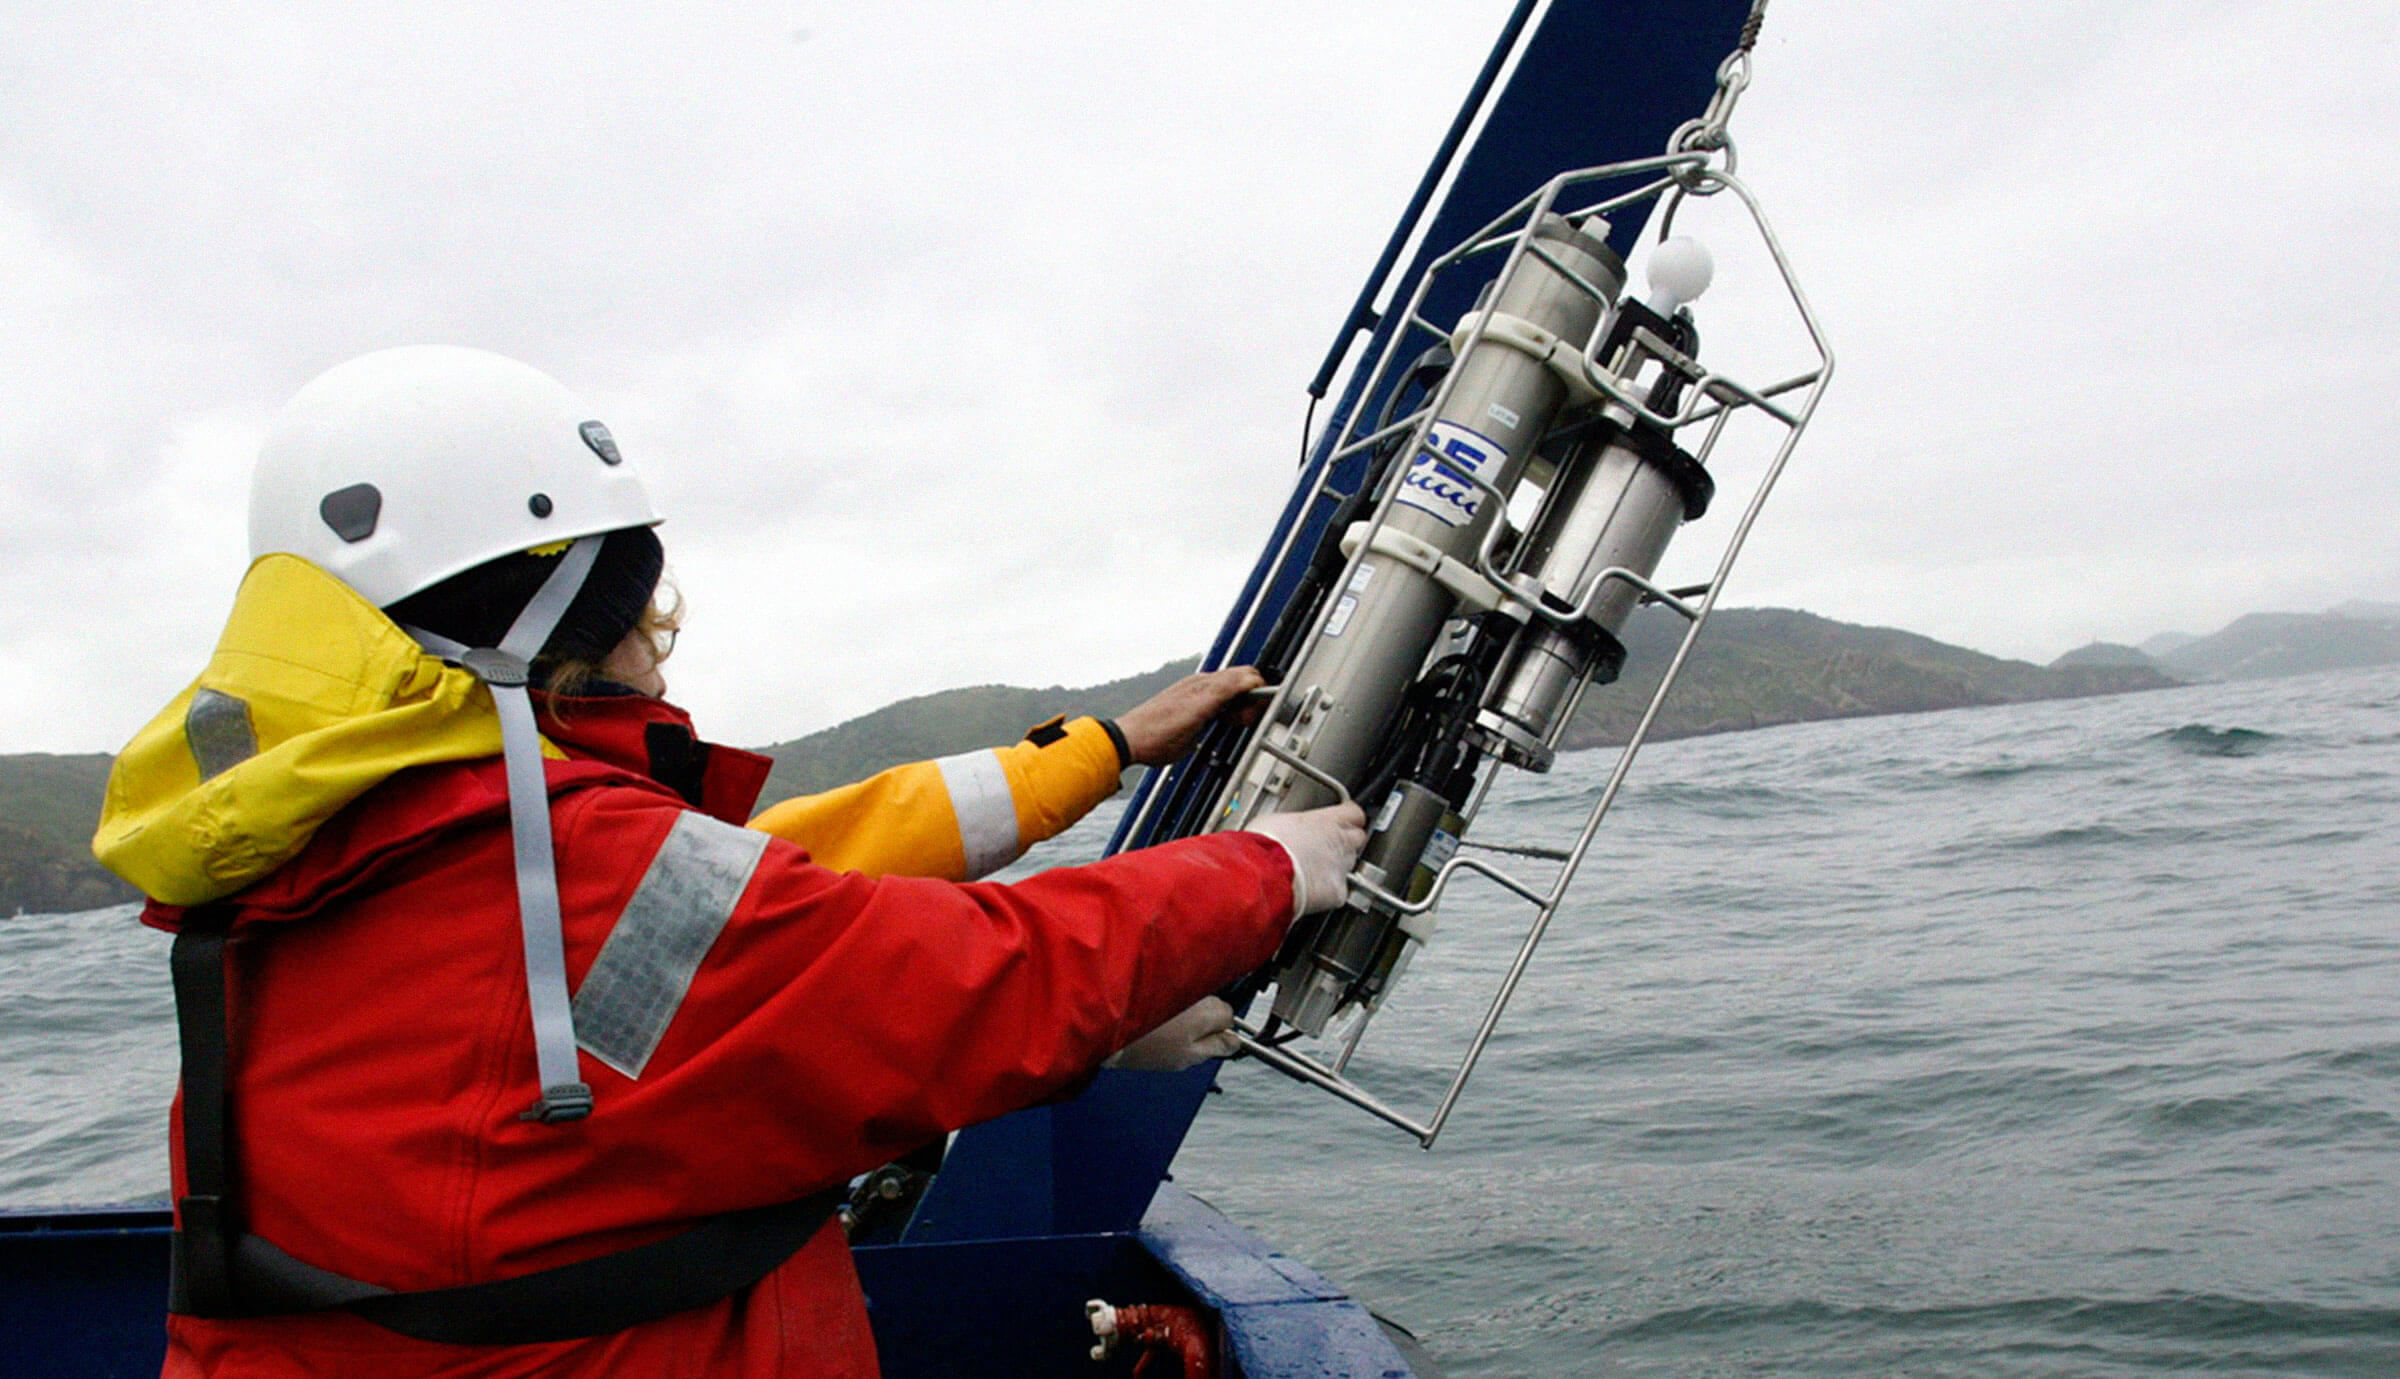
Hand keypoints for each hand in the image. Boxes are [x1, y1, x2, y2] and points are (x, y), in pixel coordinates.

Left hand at [1106, 996, 1241, 1071]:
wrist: (1108, 1028)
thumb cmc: (1143, 1044)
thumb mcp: (1187, 1057)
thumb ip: (1216, 1048)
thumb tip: (1234, 1042)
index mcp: (1207, 1010)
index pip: (1230, 1016)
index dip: (1220, 1033)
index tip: (1209, 1043)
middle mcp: (1195, 991)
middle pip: (1213, 1005)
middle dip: (1204, 1021)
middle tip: (1184, 1040)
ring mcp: (1178, 983)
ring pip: (1193, 999)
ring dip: (1186, 1011)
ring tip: (1164, 1030)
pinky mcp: (1159, 978)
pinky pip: (1175, 991)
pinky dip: (1169, 1003)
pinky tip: (1154, 1018)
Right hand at [1113, 666, 1266, 765]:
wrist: (1130, 737)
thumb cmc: (1149, 737)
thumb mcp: (1184, 730)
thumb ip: (1197, 726)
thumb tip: (1200, 732)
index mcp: (1195, 688)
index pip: (1233, 682)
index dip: (1246, 698)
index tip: (1244, 718)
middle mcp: (1200, 682)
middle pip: (1244, 674)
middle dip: (1257, 694)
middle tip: (1250, 718)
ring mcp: (1203, 686)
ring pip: (1245, 675)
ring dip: (1257, 694)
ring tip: (1248, 719)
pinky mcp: (1205, 697)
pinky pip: (1239, 684)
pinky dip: (1254, 691)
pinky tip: (1254, 706)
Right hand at [1242, 801, 1367, 916]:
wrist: (1264, 873)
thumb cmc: (1265, 845)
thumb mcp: (1276, 820)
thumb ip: (1294, 823)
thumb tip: (1288, 827)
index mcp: (1327, 820)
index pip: (1354, 813)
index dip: (1348, 818)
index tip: (1344, 820)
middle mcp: (1340, 842)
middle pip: (1357, 838)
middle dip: (1346, 842)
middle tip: (1326, 847)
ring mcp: (1341, 868)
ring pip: (1350, 865)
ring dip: (1336, 867)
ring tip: (1315, 871)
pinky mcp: (1337, 892)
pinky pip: (1340, 891)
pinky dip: (1329, 893)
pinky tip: (1313, 891)